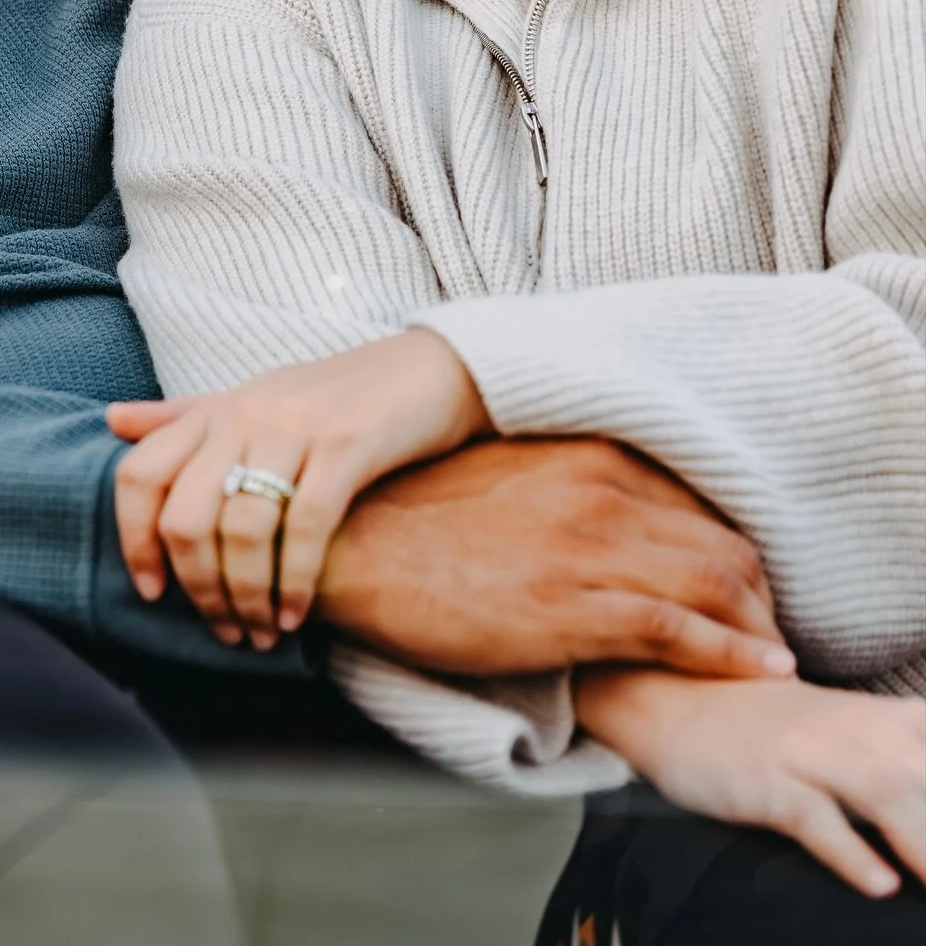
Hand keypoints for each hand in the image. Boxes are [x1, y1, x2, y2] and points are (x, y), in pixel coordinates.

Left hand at [107, 327, 486, 646]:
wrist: (427, 370)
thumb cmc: (334, 397)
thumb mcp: (251, 400)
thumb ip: (182, 418)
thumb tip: (111, 420)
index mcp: (215, 409)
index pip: (139, 474)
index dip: (133, 540)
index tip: (153, 592)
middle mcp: (245, 415)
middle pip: (186, 516)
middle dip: (199, 588)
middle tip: (223, 628)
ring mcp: (295, 428)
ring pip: (243, 529)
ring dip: (247, 597)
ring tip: (261, 632)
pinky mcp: (348, 446)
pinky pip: (305, 526)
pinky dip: (295, 581)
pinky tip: (295, 614)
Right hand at [316, 437, 796, 679]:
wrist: (353, 545)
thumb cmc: (415, 514)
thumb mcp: (504, 473)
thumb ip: (562, 480)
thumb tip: (595, 505)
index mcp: (583, 455)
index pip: (694, 498)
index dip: (730, 543)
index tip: (741, 577)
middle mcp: (597, 492)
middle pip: (718, 541)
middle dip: (756, 590)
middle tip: (768, 625)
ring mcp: (585, 550)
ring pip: (711, 583)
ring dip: (755, 626)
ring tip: (772, 655)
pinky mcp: (568, 609)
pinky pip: (676, 631)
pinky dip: (729, 654)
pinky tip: (757, 671)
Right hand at [577, 668, 925, 898]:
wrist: (666, 698)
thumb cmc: (763, 728)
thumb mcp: (842, 734)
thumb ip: (901, 763)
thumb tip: (924, 809)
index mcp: (882, 720)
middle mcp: (854, 729)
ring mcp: (807, 751)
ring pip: (886, 792)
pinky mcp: (764, 778)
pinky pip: (813, 815)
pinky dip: (848, 851)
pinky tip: (878, 885)